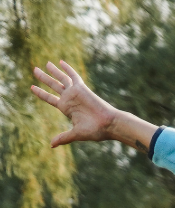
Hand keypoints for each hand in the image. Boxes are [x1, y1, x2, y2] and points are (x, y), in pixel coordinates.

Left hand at [30, 61, 154, 149]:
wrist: (109, 124)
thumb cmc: (96, 131)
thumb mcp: (76, 134)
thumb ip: (63, 137)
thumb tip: (51, 145)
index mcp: (67, 109)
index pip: (50, 99)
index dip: (41, 93)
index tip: (32, 88)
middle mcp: (69, 99)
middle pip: (53, 85)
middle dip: (44, 78)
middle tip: (35, 70)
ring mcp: (75, 93)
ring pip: (61, 79)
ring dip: (52, 71)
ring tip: (44, 63)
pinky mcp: (81, 89)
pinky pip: (73, 76)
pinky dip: (67, 69)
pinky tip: (60, 62)